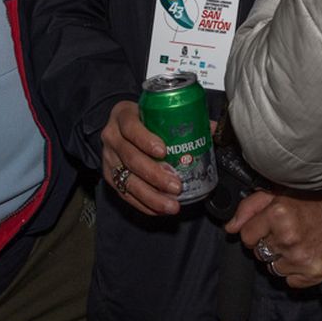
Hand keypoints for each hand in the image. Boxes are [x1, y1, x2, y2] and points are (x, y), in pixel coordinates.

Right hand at [100, 100, 182, 215]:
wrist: (120, 126)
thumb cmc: (143, 118)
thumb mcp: (157, 111)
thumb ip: (183, 118)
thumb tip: (213, 128)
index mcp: (123, 115)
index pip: (131, 127)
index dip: (146, 140)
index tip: (164, 151)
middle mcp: (112, 137)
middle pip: (131, 158)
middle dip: (155, 175)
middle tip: (176, 186)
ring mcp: (109, 159)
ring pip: (128, 181)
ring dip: (151, 196)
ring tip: (172, 205)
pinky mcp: (109, 177)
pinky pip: (125, 194)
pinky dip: (144, 204)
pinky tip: (160, 209)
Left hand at [226, 189, 321, 288]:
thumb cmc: (313, 200)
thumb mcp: (277, 192)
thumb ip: (249, 208)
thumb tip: (230, 227)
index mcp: (278, 215)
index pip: (246, 236)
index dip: (255, 230)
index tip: (269, 225)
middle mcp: (289, 238)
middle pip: (259, 253)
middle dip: (269, 243)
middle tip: (288, 231)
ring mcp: (302, 258)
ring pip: (273, 268)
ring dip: (282, 258)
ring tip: (299, 241)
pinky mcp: (314, 273)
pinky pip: (290, 281)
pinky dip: (296, 272)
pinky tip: (306, 254)